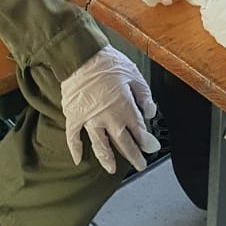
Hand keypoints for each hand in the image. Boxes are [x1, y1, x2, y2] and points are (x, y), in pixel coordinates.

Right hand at [61, 46, 159, 174]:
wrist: (81, 56)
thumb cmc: (108, 63)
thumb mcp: (134, 74)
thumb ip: (144, 95)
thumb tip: (150, 112)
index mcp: (124, 107)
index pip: (138, 130)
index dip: (146, 141)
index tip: (152, 148)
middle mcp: (108, 118)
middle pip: (123, 142)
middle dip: (133, 155)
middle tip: (140, 165)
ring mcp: (90, 119)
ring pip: (100, 144)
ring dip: (107, 158)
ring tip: (111, 169)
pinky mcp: (73, 117)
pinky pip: (73, 137)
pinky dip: (75, 149)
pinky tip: (78, 159)